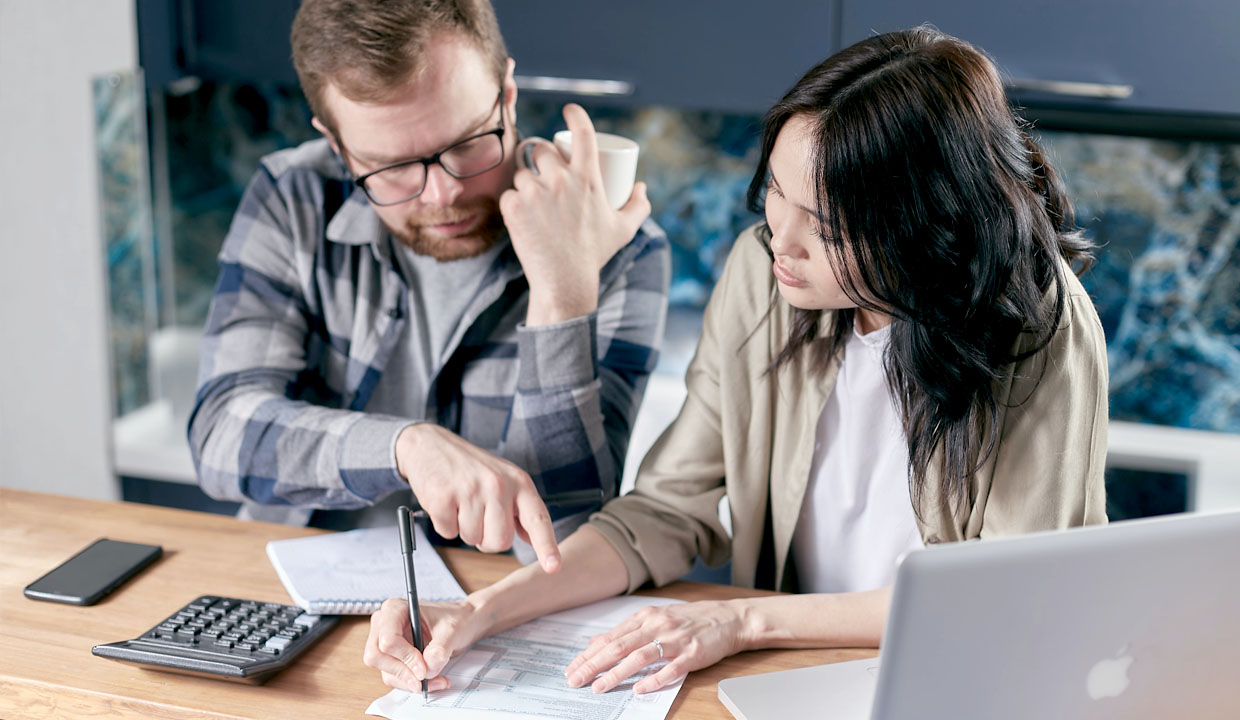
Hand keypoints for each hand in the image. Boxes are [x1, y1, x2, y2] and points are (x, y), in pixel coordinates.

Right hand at [363, 597, 494, 691]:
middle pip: (377, 657)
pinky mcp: (392, 657)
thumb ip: (439, 649)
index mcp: (395, 609)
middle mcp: (384, 625)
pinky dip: (412, 683)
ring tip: (437, 680)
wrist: (462, 623)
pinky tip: (432, 680)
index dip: (405, 657)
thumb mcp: (452, 631)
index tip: (424, 668)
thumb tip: (426, 669)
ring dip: (410, 681)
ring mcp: (385, 642)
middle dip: (403, 672)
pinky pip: (394, 677)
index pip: (388, 640)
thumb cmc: (455, 619)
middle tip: (425, 679)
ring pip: (385, 671)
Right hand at [396, 423, 560, 572]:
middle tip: (478, 516)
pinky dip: (445, 524)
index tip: (554, 566)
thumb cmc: (471, 467)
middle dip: (487, 539)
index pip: (538, 518)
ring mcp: (471, 490)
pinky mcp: (444, 497)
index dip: (547, 546)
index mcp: (519, 482)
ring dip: (464, 529)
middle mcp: (498, 485)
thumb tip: (532, 539)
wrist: (431, 444)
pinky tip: (446, 502)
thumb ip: (520, 509)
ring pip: (472, 539)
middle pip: (500, 541)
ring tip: (460, 503)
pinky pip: (448, 533)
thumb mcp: (504, 479)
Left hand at [500, 103, 650, 324]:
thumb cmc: (595, 254)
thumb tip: (640, 186)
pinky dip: (513, 204)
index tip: (569, 110)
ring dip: (526, 183)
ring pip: (522, 173)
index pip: (583, 133)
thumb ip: (638, 206)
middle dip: (542, 159)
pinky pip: (508, 194)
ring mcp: (535, 192)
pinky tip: (520, 216)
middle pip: (542, 150)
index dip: (576, 115)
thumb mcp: (624, 229)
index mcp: (588, 178)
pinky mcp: (514, 207)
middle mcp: (561, 180)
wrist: (565, 281)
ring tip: (534, 204)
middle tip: (544, 177)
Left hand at [564, 600, 748, 693]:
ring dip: (616, 673)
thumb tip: (595, 642)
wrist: (729, 618)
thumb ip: (626, 631)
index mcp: (645, 617)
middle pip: (619, 646)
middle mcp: (657, 625)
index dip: (589, 655)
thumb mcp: (655, 618)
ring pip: (639, 656)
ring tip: (599, 687)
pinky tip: (639, 689)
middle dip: (594, 665)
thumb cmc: (690, 620)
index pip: (610, 638)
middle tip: (575, 680)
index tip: (571, 668)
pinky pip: (670, 668)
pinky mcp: (692, 653)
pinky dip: (654, 679)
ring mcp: (674, 639)